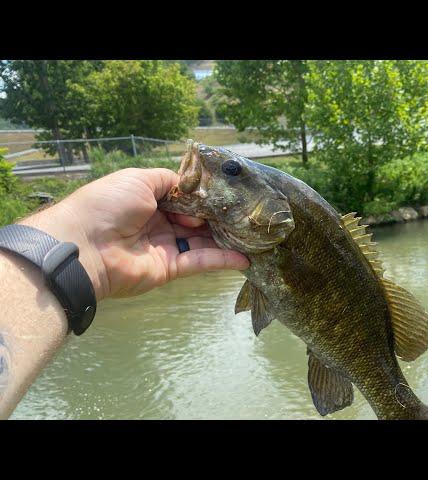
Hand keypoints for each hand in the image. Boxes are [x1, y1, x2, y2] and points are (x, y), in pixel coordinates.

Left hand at [19, 168, 249, 300]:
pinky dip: (222, 260)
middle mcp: (159, 223)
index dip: (204, 196)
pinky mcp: (170, 269)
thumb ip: (169, 180)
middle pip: (196, 220)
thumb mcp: (138, 179)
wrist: (85, 246)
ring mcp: (165, 247)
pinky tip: (245, 258)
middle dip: (219, 216)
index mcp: (149, 200)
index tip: (228, 193)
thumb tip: (193, 187)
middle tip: (246, 213)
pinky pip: (200, 262)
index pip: (184, 198)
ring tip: (253, 234)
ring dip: (226, 238)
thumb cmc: (109, 205)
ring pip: (202, 241)